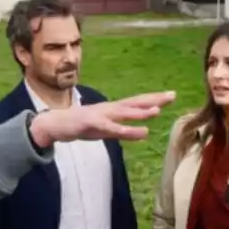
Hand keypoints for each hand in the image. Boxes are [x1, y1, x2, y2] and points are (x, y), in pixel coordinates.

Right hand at [28, 92, 175, 147]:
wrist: (56, 124)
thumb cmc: (81, 126)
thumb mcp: (107, 131)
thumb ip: (125, 132)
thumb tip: (144, 133)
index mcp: (113, 109)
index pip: (137, 102)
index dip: (153, 99)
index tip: (170, 95)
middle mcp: (110, 108)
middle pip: (135, 103)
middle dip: (153, 99)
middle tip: (172, 95)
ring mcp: (101, 114)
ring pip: (124, 112)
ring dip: (140, 112)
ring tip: (157, 110)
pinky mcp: (92, 124)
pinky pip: (111, 128)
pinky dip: (125, 129)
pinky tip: (137, 132)